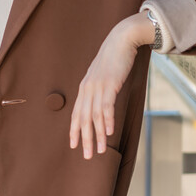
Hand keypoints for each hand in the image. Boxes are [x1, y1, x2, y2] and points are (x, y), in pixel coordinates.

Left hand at [70, 15, 150, 158]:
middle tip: (87, 156)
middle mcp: (87, 89)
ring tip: (102, 150)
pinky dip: (107, 121)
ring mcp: (97, 87)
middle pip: (83, 119)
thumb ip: (99, 87)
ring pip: (94, 116)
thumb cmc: (114, 58)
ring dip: (97, 135)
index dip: (74, 131)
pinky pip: (106, 106)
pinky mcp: (109, 84)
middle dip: (85, 139)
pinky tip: (109, 132)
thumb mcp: (103, 74)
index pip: (76, 114)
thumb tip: (100, 100)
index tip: (74, 146)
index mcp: (84, 88)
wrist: (121, 39)